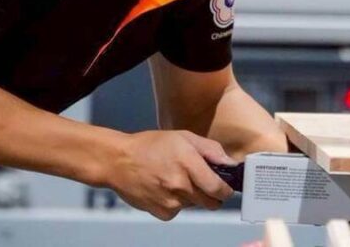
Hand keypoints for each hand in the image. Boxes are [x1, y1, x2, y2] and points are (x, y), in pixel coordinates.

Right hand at [100, 130, 235, 220]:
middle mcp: (180, 185)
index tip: (227, 187)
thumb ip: (211, 150)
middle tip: (204, 183)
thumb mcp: (184, 137)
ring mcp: (170, 201)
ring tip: (177, 179)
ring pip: (195, 205)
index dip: (226, 190)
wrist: (119, 161)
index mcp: (188, 163)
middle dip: (212, 194)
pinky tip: (166, 188)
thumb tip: (230, 164)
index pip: (218, 188)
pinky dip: (178, 202)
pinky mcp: (162, 212)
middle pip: (211, 202)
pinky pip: (180, 210)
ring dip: (193, 196)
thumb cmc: (151, 146)